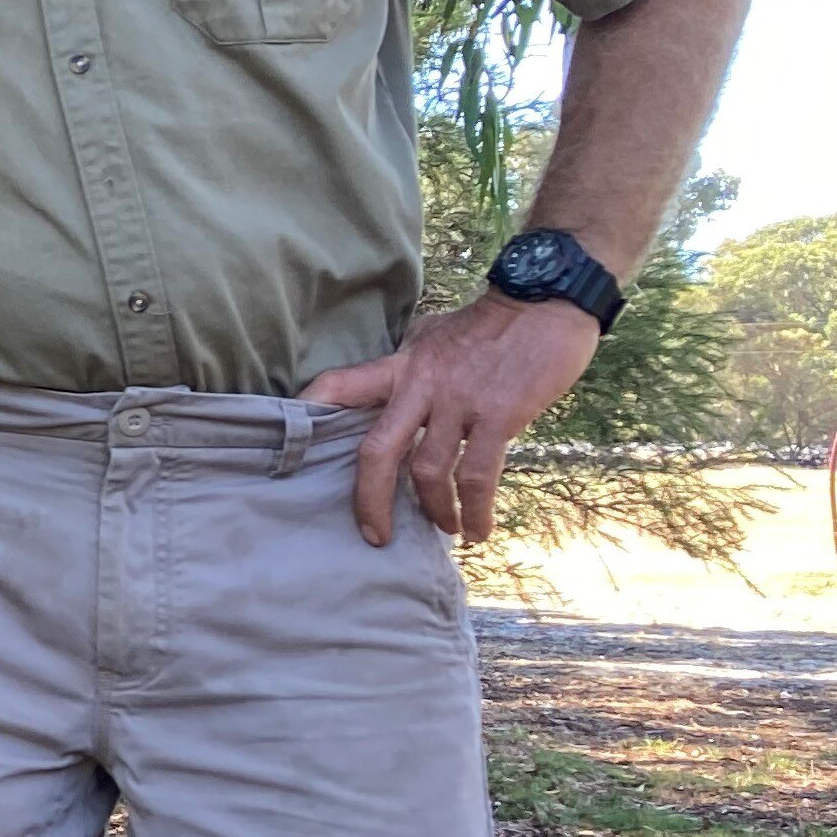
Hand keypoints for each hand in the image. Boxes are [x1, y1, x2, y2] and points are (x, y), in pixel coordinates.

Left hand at [301, 293, 604, 545]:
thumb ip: (409, 369)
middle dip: (370, 500)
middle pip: (377, 450)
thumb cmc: (490, 324)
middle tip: (374, 535)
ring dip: (434, 510)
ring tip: (444, 529)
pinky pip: (478, 476)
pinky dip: (476, 511)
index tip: (288, 451)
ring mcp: (459, 402)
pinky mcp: (499, 416)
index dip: (309, 414)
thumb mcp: (433, 337)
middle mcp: (421, 386)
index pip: (339, 386)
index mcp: (400, 366)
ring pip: (428, 472)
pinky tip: (478, 530)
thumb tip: (392, 397)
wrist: (547, 300)